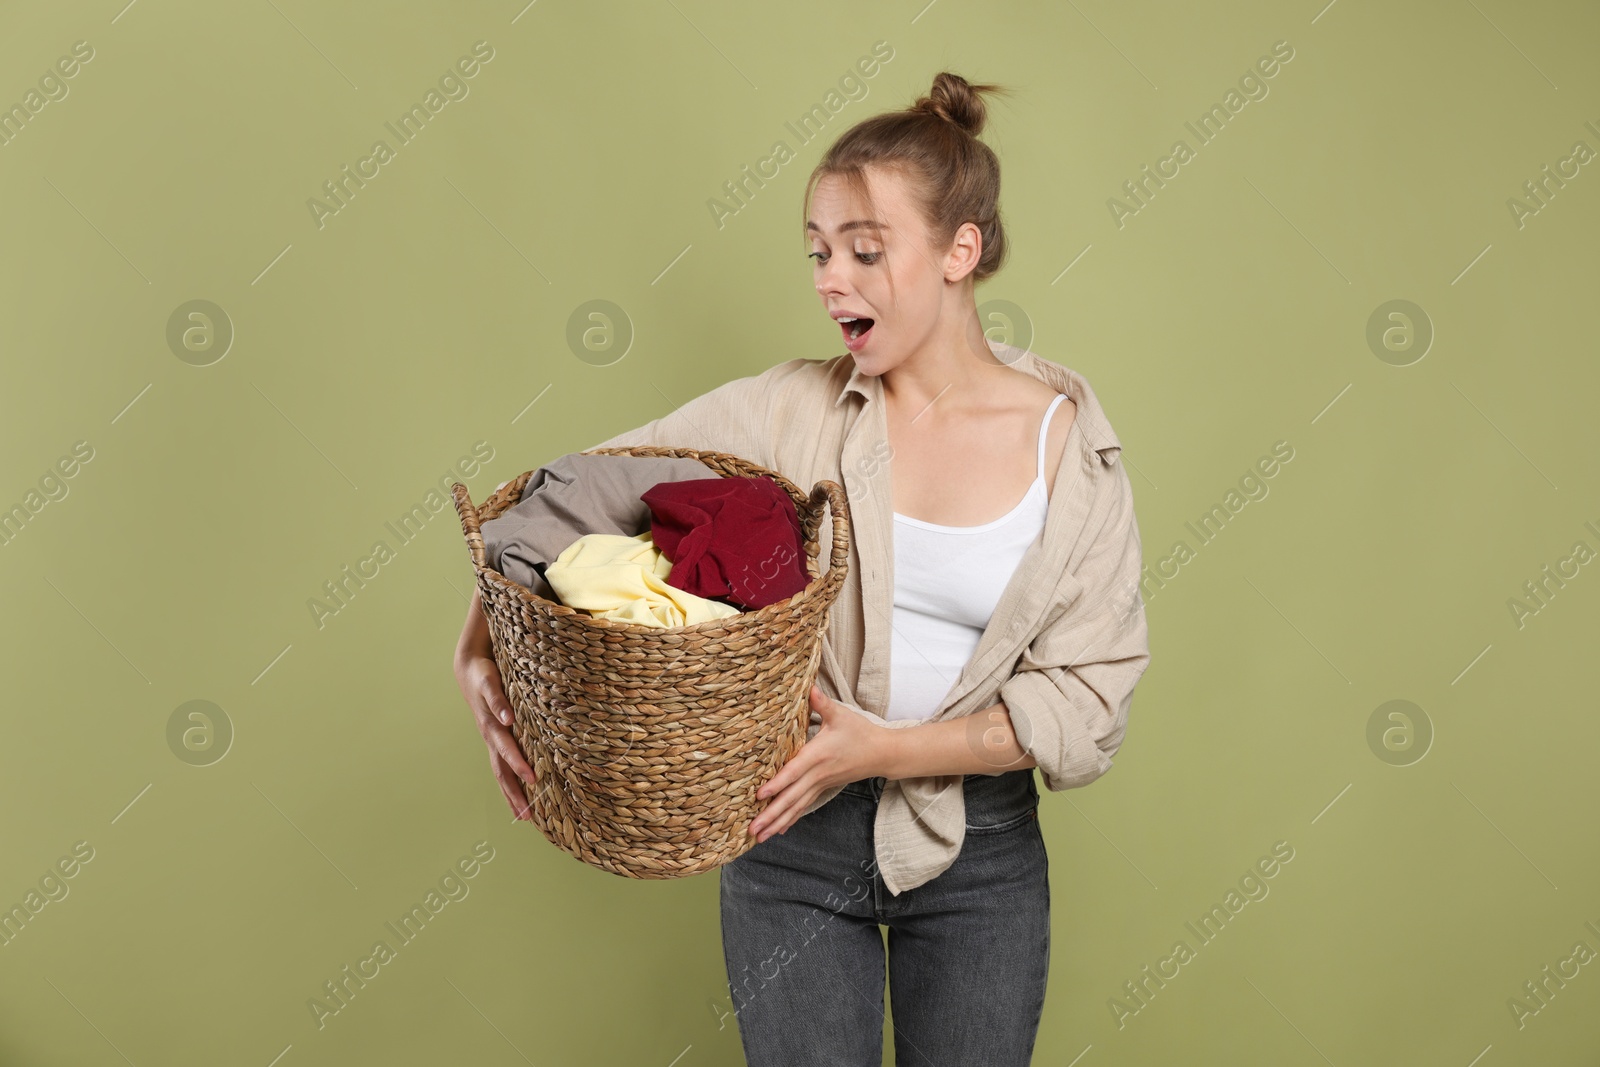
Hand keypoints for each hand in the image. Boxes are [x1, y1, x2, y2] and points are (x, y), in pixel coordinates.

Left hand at [455, 652, 539, 821]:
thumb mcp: (509, 718)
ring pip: (500, 740)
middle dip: (514, 790)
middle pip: (501, 767)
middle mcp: (491, 733)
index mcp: (495, 742)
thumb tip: (540, 754)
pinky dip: (502, 711)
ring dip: (513, 759)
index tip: (524, 817)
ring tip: (528, 775)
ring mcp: (490, 713)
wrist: (471, 667)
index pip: (503, 775)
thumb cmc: (494, 695)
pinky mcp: (489, 689)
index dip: (512, 796)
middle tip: (526, 812)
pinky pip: (497, 701)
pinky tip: (509, 720)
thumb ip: (521, 735)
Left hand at [748, 685, 891, 842]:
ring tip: (758, 837)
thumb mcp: (841, 714)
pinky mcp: (823, 788)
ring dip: (777, 822)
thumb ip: (822, 702)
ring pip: (796, 807)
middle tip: (752, 830)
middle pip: (791, 797)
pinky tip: (778, 831)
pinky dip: (790, 819)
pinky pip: (803, 807)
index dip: (778, 783)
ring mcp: (821, 784)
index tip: (760, 795)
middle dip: (770, 814)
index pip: (794, 771)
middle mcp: (818, 774)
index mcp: (818, 754)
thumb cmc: (860, 731)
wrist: (882, 753)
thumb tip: (808, 686)